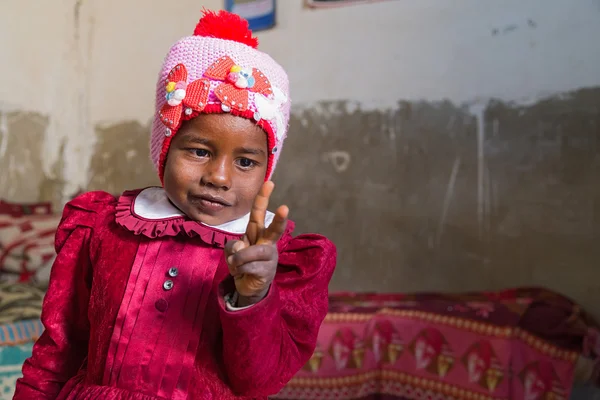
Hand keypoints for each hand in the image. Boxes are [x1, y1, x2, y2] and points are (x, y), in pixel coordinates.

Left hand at [224, 181, 288, 305]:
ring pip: (252, 252)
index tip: (269, 182)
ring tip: (235, 264)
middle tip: (285, 208)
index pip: (259, 213)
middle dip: (280, 219)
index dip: (263, 198)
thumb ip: (233, 246)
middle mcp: (267, 242)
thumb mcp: (232, 250)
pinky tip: (241, 273)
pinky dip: (237, 270)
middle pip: (274, 229)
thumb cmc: (242, 262)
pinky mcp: (267, 272)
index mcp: (257, 233)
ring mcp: (269, 258)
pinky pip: (247, 267)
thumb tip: (241, 250)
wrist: (248, 286)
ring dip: (238, 258)